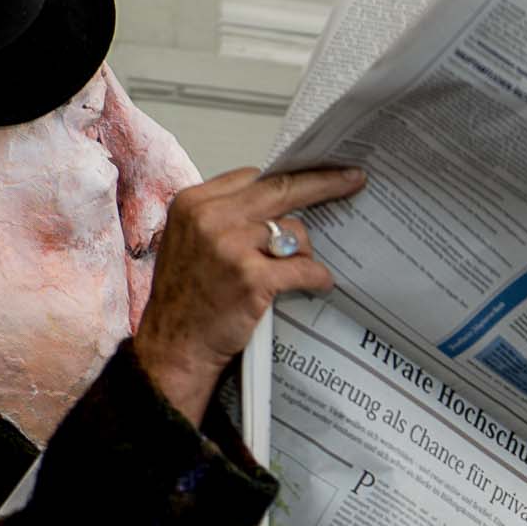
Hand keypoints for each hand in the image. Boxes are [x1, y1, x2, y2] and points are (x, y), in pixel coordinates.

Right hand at [133, 165, 364, 422]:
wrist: (173, 347)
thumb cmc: (185, 299)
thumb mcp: (189, 242)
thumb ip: (224, 218)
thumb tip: (274, 206)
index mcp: (193, 203)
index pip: (251, 178)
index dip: (283, 181)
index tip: (309, 178)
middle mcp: (210, 217)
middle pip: (280, 189)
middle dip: (322, 182)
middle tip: (352, 178)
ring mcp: (230, 246)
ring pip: (293, 231)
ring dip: (305, 252)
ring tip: (300, 271)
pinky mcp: (251, 278)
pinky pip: (303, 268)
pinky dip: (317, 277)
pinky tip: (320, 284)